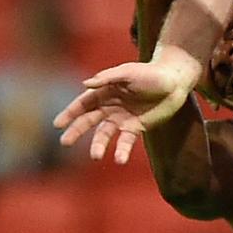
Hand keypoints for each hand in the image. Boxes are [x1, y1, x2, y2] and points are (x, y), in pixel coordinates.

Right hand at [53, 60, 193, 163]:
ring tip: (96, 156)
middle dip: (77, 130)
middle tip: (65, 142)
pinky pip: (125, 141)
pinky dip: (121, 150)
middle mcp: (111, 106)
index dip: (71, 112)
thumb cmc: (150, 73)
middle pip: (89, 120)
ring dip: (99, 144)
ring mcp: (122, 118)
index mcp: (106, 90)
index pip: (84, 103)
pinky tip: (119, 160)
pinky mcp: (135, 127)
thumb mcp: (127, 72)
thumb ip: (107, 78)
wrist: (174, 81)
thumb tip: (85, 84)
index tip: (58, 124)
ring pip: (105, 134)